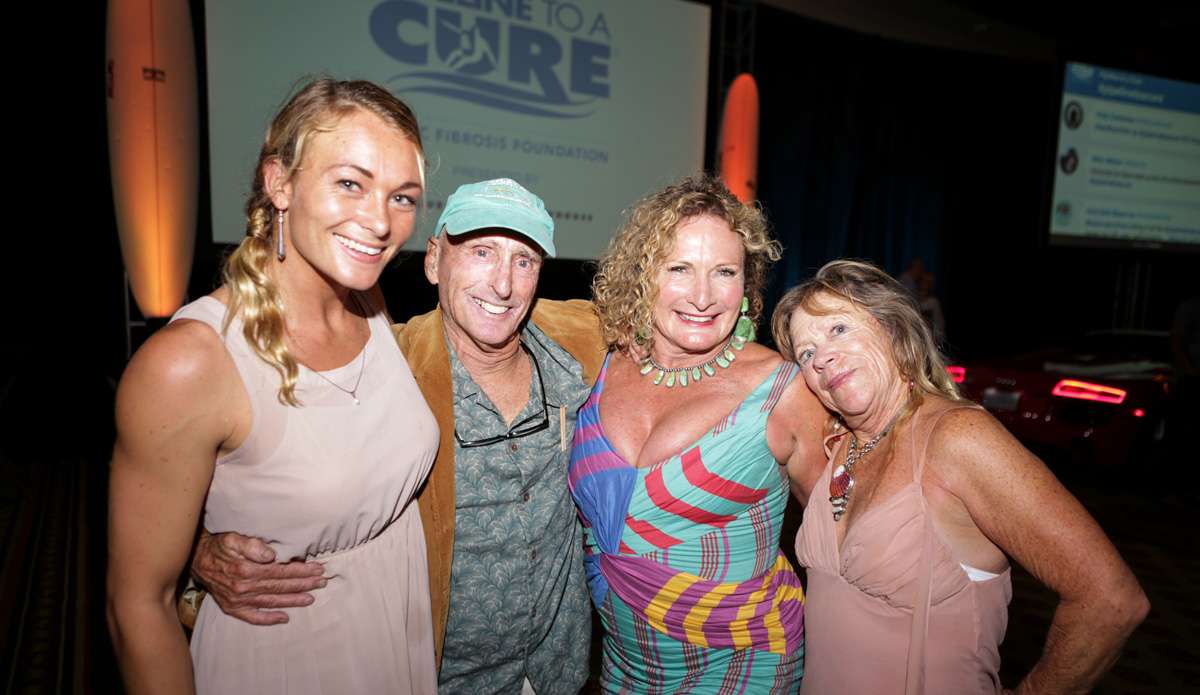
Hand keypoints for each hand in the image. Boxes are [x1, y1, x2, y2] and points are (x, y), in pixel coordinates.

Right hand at [191, 532, 325, 625]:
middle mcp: (244, 587)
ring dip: (293, 600)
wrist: (196, 561)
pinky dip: (269, 619)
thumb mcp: (233, 538)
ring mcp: (238, 600)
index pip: (281, 571)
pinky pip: (253, 617)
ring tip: (311, 598)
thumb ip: (252, 545)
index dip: (301, 570)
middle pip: (280, 586)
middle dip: (304, 584)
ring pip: (272, 601)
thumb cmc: (218, 547)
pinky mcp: (232, 608)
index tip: (317, 569)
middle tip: (322, 582)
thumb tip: (271, 554)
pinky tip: (284, 618)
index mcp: (246, 569)